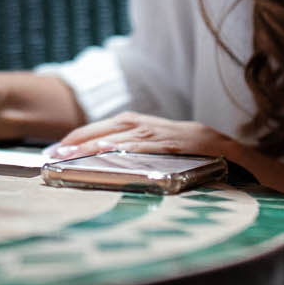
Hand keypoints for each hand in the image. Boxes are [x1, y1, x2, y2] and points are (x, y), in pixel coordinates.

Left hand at [45, 113, 238, 162]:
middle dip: (79, 141)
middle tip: (55, 154)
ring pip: (123, 137)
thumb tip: (97, 161)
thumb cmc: (188, 153)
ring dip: (95, 146)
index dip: (78, 137)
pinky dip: (129, 151)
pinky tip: (111, 156)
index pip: (102, 127)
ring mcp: (163, 135)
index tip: (55, 150)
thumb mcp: (156, 146)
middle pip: (107, 129)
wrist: (228, 152)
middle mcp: (149, 125)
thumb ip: (130, 149)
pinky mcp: (176, 147)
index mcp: (141, 124)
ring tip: (71, 156)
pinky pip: (148, 148)